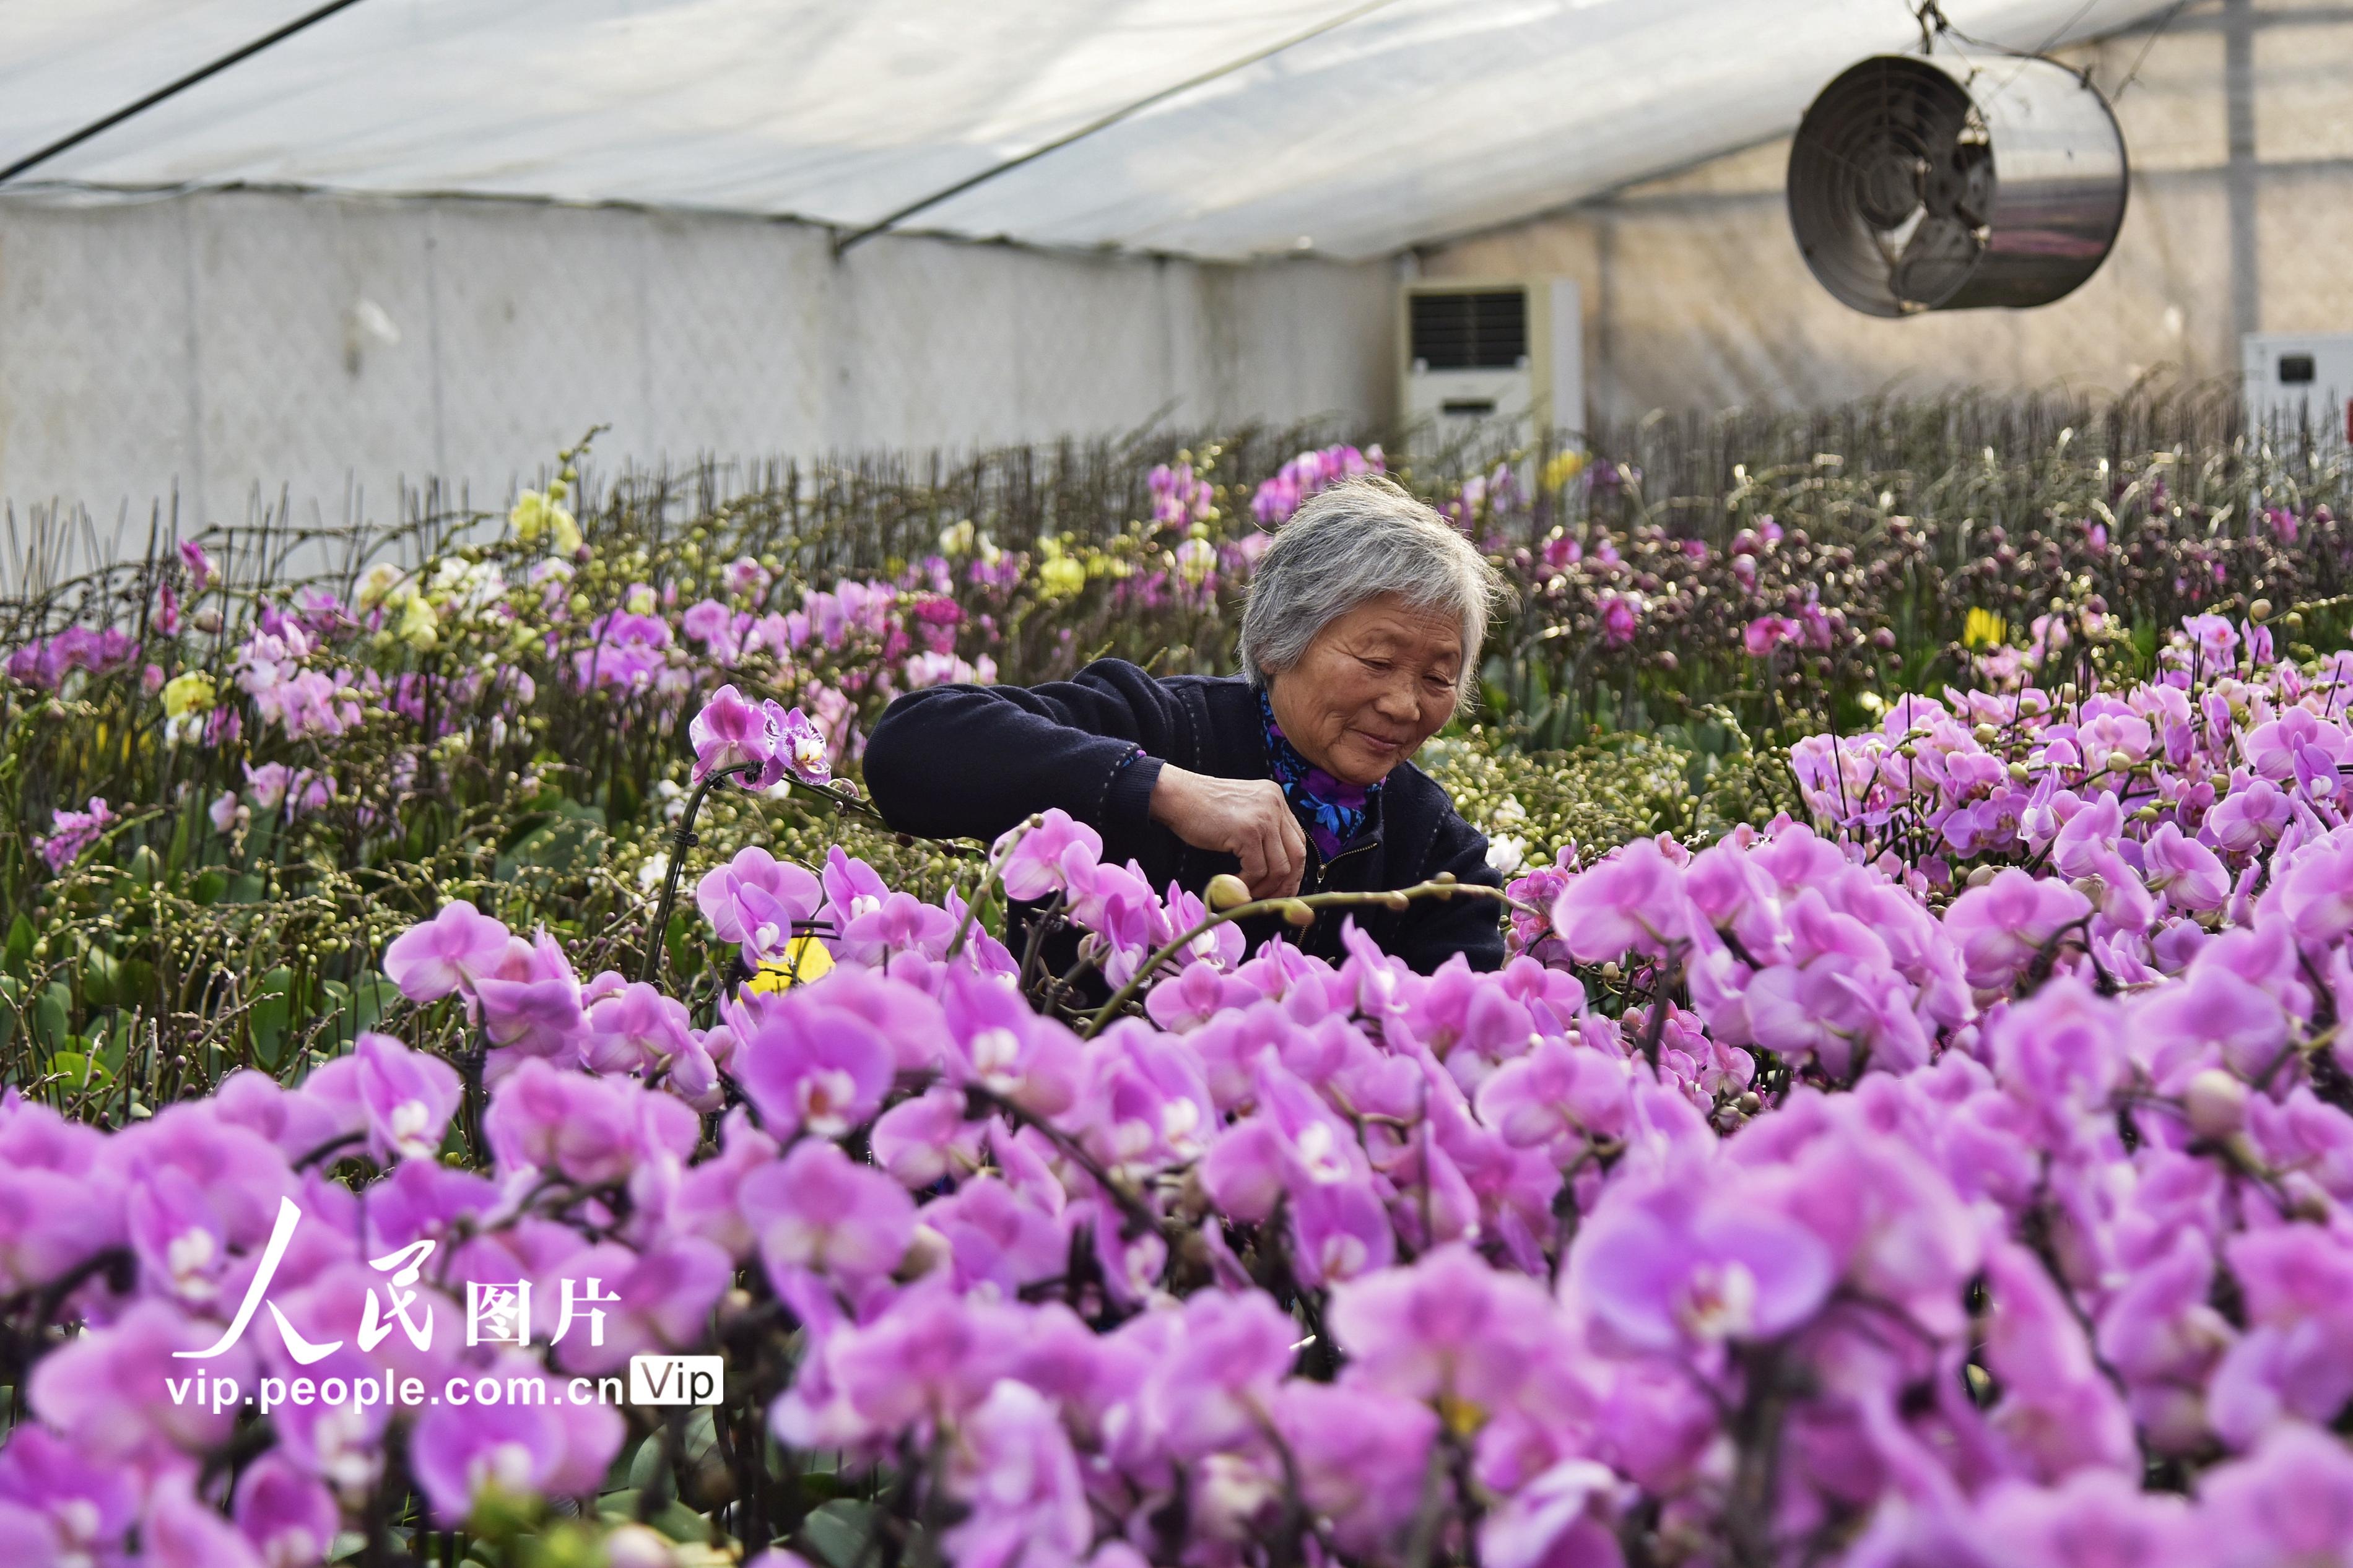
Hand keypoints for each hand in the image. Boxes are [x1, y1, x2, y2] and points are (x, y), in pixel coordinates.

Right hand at [1148, 765, 1305, 899]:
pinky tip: (1234, 882)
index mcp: (1276, 798)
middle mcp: (1275, 805)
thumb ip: (1263, 829)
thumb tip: (1277, 868)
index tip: (1285, 887)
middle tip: (1271, 898)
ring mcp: (1264, 818)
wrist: (1177, 796)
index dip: (1295, 869)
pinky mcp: (1249, 833)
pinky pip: (1257, 870)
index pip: (1298, 840)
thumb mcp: (1242, 811)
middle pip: (1296, 855)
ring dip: (1265, 887)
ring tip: (1247, 891)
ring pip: (1279, 867)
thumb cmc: (1202, 808)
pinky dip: (1247, 883)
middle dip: (1286, 883)